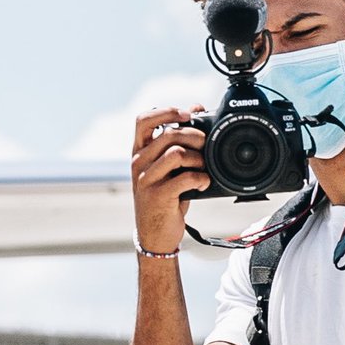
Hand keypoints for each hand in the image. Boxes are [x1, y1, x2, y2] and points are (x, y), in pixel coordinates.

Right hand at [131, 105, 207, 255]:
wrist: (155, 234)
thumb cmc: (164, 197)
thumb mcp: (168, 167)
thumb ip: (176, 141)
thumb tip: (194, 109)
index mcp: (139, 152)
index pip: (143, 120)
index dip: (166, 112)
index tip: (187, 115)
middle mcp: (138, 163)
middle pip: (169, 134)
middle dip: (195, 137)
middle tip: (206, 146)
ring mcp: (146, 179)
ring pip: (177, 153)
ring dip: (199, 159)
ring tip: (203, 168)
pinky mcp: (158, 195)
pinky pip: (186, 177)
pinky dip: (202, 179)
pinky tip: (203, 184)